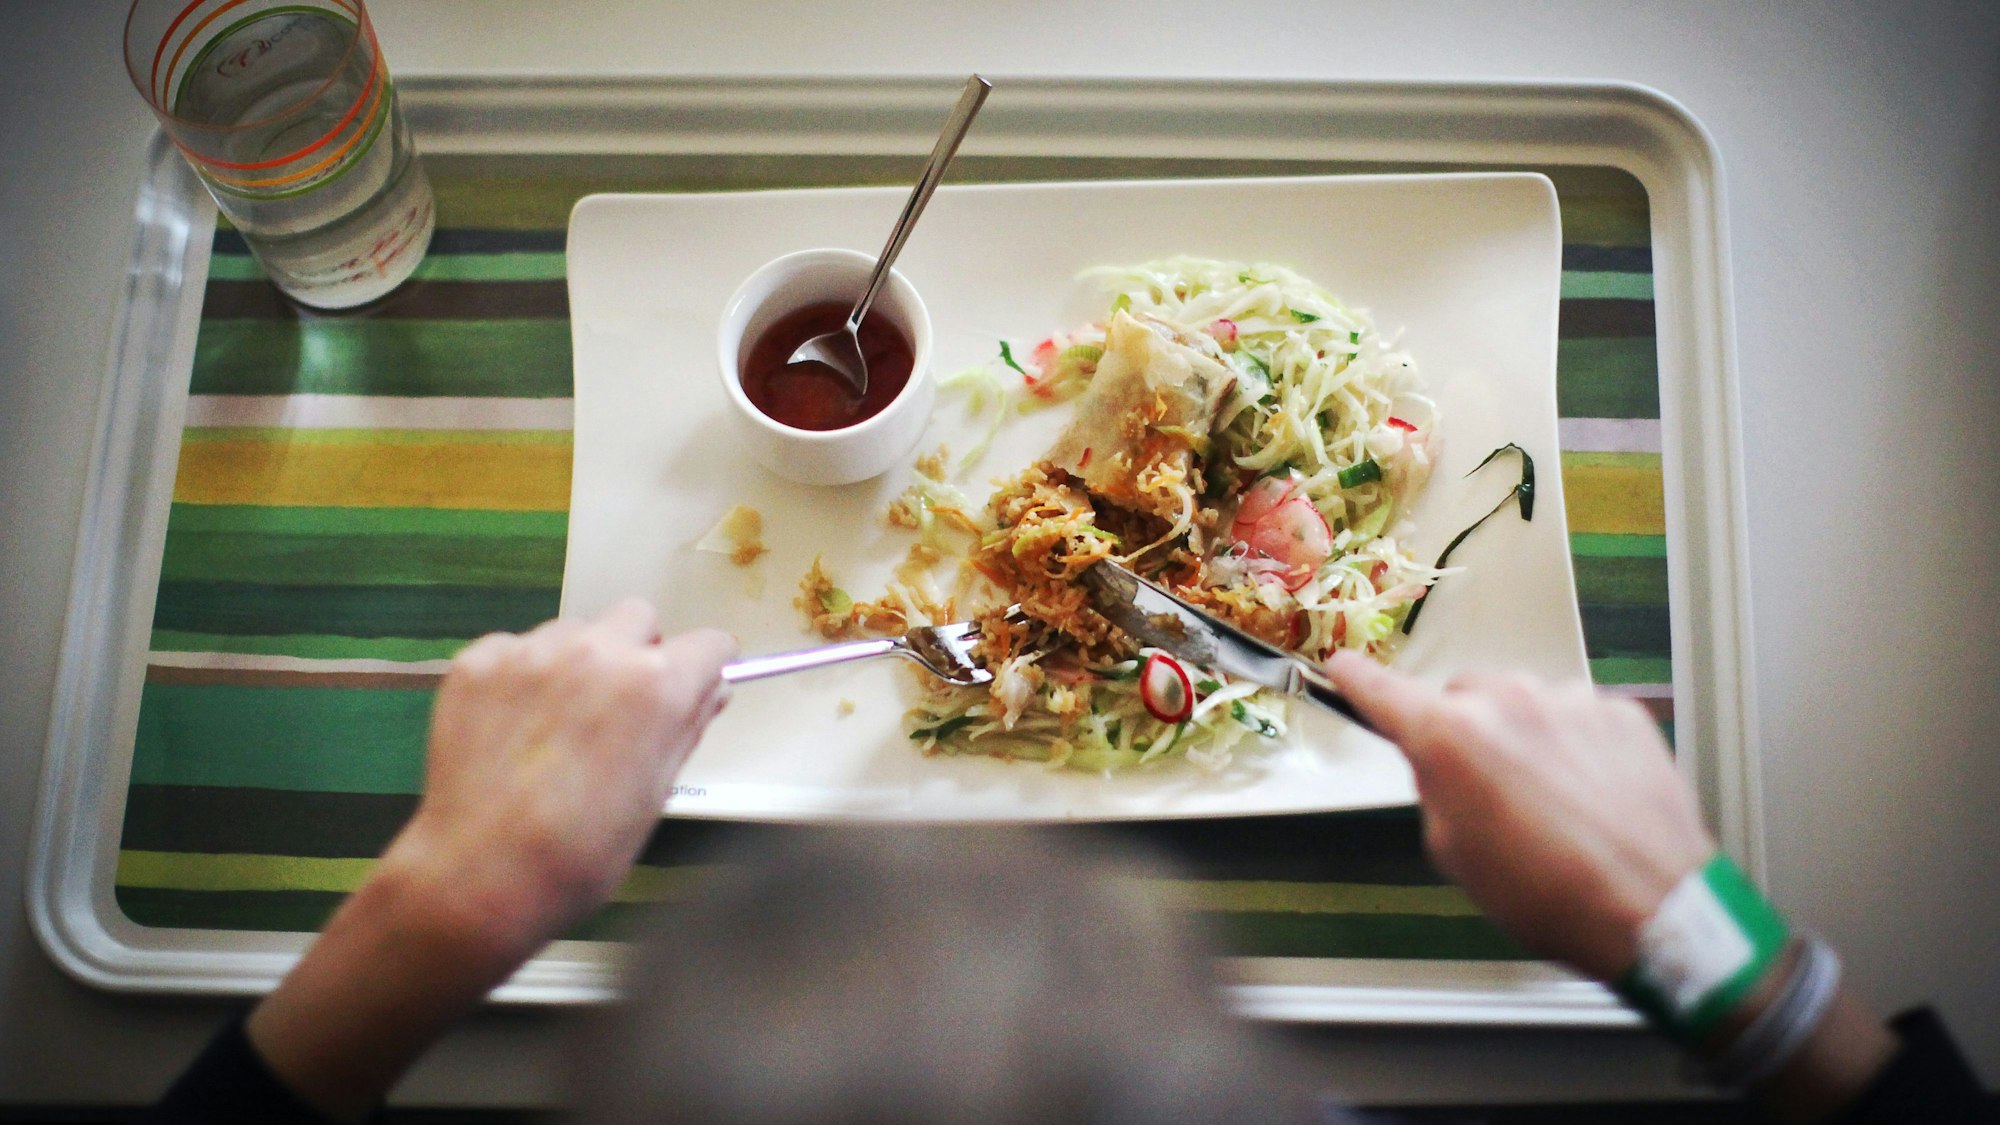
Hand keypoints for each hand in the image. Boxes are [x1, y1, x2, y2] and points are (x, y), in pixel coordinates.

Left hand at [245, 601, 734, 1119]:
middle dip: (639, 652)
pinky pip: (516, 648)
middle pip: (638, 619)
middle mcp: (596, 653)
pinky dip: (522, 677)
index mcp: (654, 686)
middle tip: (622, 705)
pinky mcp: (478, 663)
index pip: (709, 644)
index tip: (695, 682)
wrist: (481, 876)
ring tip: (559, 724)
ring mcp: (531, 653)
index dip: (705, 668)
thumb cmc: (576, 854)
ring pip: (574, 630)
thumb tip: (705, 694)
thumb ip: (684, 729)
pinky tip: (515, 728)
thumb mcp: (655, 795)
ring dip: (578, 662)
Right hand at [1324, 652, 1712, 981]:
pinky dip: (1574, 747)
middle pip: (1461, 698)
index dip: (1356, 680)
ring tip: (1548, 805)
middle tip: (1482, 791)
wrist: (1650, 907)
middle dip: (1462, 731)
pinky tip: (1588, 798)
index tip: (1343, 668)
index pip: (1382, 691)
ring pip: (1523, 705)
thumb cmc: (1549, 895)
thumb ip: (1436, 792)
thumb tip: (1441, 768)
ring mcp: (1568, 702)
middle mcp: (1506, 703)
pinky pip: (1577, 718)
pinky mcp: (1619, 713)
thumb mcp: (1454, 854)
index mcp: (1449, 738)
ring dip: (1521, 738)